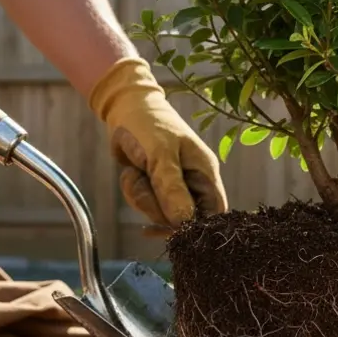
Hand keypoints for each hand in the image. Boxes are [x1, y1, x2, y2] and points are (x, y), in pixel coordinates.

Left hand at [90, 58, 227, 231]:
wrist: (123, 109)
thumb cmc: (148, 125)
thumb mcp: (161, 155)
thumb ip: (172, 189)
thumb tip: (183, 222)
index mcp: (205, 174)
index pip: (214, 214)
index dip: (197, 226)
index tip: (172, 226)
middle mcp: (193, 184)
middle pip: (182, 219)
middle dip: (157, 205)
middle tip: (145, 179)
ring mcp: (174, 187)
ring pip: (159, 213)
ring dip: (141, 195)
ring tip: (136, 170)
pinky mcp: (156, 188)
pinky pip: (146, 204)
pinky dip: (134, 190)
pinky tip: (132, 172)